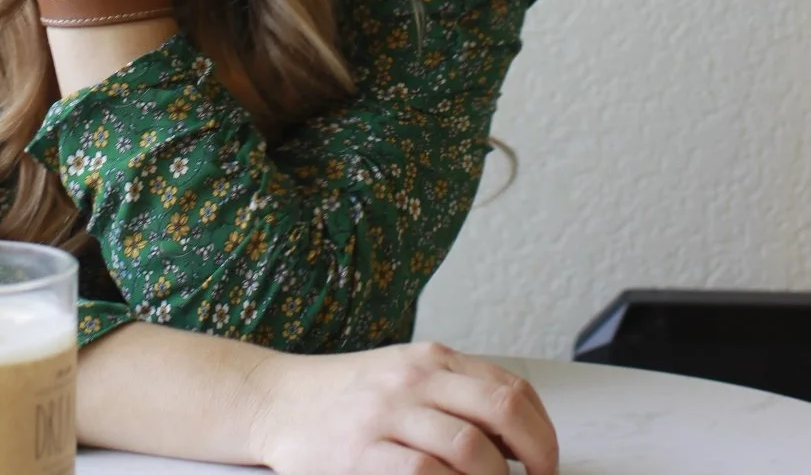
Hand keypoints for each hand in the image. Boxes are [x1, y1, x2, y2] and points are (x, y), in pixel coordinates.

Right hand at [254, 340, 557, 474]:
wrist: (277, 400)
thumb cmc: (346, 397)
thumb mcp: (404, 377)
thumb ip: (454, 394)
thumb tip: (517, 437)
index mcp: (432, 360)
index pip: (511, 388)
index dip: (543, 432)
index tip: (546, 463)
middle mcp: (415, 380)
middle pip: (502, 409)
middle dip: (537, 454)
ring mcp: (388, 415)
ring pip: (470, 448)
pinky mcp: (363, 453)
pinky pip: (425, 473)